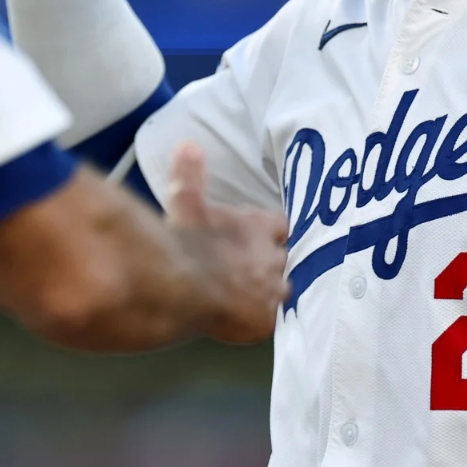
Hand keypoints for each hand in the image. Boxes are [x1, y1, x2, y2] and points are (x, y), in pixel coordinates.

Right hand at [166, 143, 289, 343]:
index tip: (260, 234)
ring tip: (251, 294)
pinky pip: (271, 319)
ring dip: (269, 289)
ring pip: (282, 288)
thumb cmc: (186, 242)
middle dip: (270, 260)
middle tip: (250, 266)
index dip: (269, 230)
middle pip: (284, 256)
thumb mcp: (185, 201)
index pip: (279, 224)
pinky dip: (260, 317)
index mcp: (258, 226)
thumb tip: (189, 145)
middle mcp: (272, 257)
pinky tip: (246, 318)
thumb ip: (189, 174)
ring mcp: (271, 291)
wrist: (182, 287)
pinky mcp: (265, 320)